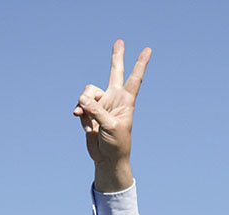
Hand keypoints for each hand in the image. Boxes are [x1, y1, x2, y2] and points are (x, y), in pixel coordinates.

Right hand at [73, 40, 150, 192]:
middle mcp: (113, 98)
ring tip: (89, 122)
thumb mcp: (109, 126)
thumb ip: (96, 110)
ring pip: (87, 93)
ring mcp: (101, 104)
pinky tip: (87, 128)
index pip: (135, 79)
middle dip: (116, 57)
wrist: (107, 158)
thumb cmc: (116, 143)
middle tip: (119, 41)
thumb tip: (81, 99)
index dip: (140, 64)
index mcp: (125, 101)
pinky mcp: (89, 112)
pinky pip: (80, 107)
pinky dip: (81, 116)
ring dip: (85, 106)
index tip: (148, 50)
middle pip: (114, 72)